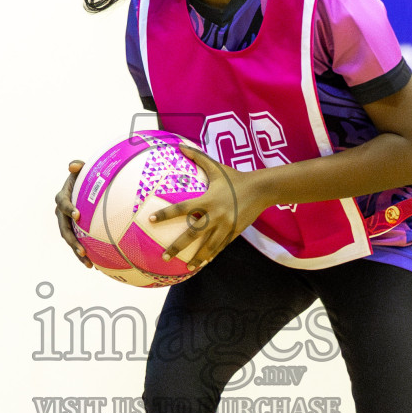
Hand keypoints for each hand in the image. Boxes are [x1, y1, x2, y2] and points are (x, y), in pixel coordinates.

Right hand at [54, 160, 91, 267]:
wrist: (84, 187)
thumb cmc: (84, 176)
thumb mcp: (82, 169)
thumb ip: (78, 166)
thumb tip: (73, 166)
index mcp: (62, 197)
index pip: (62, 203)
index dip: (68, 209)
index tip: (78, 215)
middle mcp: (61, 213)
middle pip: (64, 229)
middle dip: (72, 241)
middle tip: (82, 249)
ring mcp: (66, 224)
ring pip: (70, 240)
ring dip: (77, 252)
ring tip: (89, 264)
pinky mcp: (74, 231)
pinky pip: (78, 243)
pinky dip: (85, 254)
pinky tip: (96, 265)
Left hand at [151, 145, 269, 269]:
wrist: (261, 189)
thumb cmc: (235, 177)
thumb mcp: (216, 167)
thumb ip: (197, 157)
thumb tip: (180, 145)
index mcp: (207, 200)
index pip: (182, 208)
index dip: (166, 214)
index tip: (151, 220)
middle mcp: (215, 215)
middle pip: (192, 234)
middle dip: (178, 247)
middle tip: (165, 256)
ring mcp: (225, 226)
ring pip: (208, 246)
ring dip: (197, 258)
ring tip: (186, 267)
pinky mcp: (234, 232)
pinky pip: (221, 246)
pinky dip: (212, 255)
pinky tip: (204, 262)